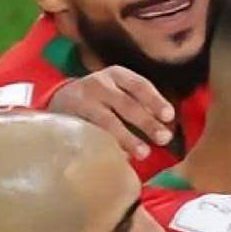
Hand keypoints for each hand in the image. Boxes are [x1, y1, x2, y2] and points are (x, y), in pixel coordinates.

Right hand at [48, 66, 174, 160]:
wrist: (61, 100)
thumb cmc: (105, 100)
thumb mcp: (121, 93)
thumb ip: (141, 107)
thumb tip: (165, 132)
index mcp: (118, 75)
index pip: (139, 85)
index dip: (155, 100)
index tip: (169, 116)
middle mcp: (99, 83)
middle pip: (127, 104)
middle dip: (147, 122)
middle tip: (164, 138)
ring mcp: (82, 100)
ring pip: (108, 120)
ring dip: (128, 137)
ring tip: (144, 153)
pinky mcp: (69, 117)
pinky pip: (90, 132)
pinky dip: (106, 144)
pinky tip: (119, 156)